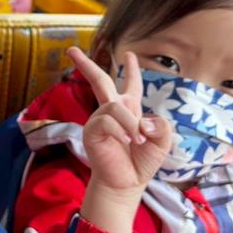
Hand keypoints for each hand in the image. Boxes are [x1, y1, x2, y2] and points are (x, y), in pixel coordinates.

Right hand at [67, 47, 171, 232]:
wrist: (127, 183)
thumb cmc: (143, 162)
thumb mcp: (162, 140)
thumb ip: (160, 124)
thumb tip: (141, 121)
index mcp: (130, 110)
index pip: (131, 84)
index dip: (132, 70)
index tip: (129, 55)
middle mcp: (111, 110)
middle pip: (98, 79)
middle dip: (85, 64)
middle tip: (70, 49)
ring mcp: (99, 119)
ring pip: (115, 107)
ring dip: (130, 124)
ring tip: (138, 142)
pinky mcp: (92, 130)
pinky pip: (107, 120)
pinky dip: (121, 130)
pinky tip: (125, 143)